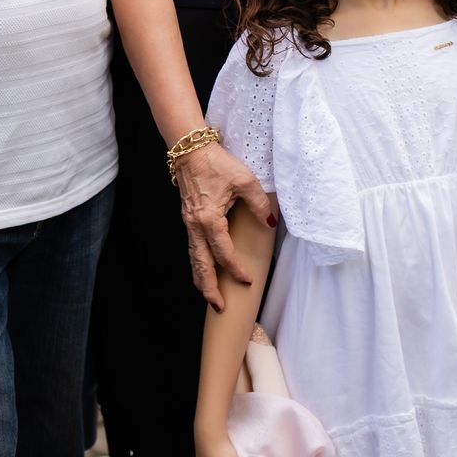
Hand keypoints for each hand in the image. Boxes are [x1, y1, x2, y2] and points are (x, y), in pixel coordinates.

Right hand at [175, 141, 272, 310]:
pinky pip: (192, 248)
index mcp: (209, 219)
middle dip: (209, 288)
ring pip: (193, 259)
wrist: (190, 150)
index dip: (236, 269)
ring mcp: (189, 223)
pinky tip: (203, 269)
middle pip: (201, 265)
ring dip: (200, 279)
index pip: (224, 253)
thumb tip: (269, 223)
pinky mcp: (188, 219)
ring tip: (209, 296)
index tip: (247, 280)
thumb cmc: (216, 163)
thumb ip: (259, 204)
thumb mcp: (244, 180)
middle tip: (219, 307)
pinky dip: (197, 263)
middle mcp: (195, 226)